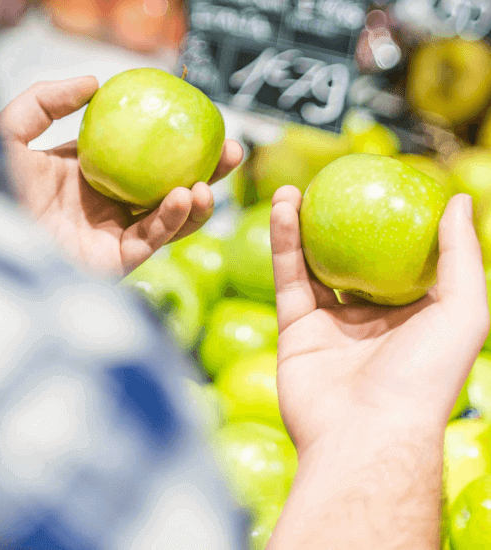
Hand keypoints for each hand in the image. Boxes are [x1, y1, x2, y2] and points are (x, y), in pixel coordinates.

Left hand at [0, 76, 243, 277]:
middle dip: (203, 171)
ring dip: (198, 199)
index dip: (172, 140)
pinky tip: (186, 196)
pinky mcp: (113, 262)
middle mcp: (104, 205)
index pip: (140, 155)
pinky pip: (152, 239)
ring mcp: (111, 234)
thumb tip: (93, 81)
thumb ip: (47, 100)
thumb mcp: (11, 130)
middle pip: (166, 186)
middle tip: (230, 149)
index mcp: (87, 175)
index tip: (199, 118)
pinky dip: (173, 219)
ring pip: (169, 218)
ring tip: (213, 179)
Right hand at [267, 186, 488, 549]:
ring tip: (294, 189)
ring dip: (302, 225)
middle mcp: (370, 319)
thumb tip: (461, 201)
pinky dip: (283, 243)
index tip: (382, 185)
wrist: (364, 433)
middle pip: (352, 259)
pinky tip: (283, 209)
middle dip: (340, 222)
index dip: (392, 223)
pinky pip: (289, 279)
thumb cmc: (424, 376)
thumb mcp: (464, 311)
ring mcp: (330, 325)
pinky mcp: (295, 330)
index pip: (402, 260)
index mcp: (413, 315)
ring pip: (313, 265)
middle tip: (331, 185)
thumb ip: (462, 256)